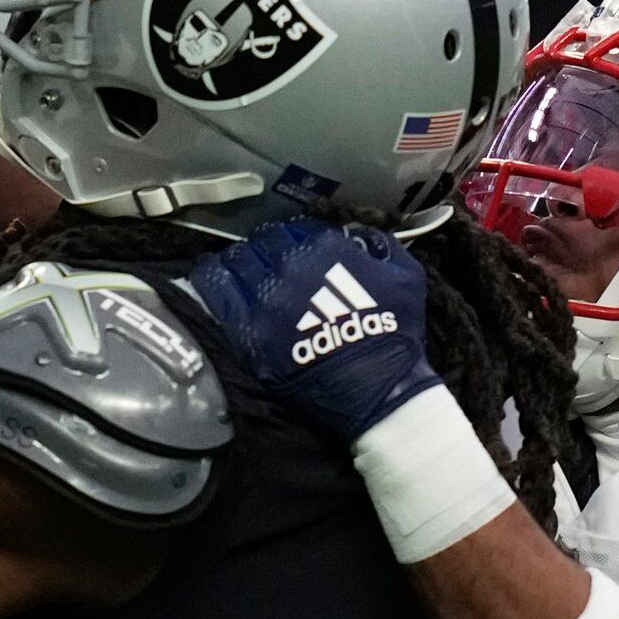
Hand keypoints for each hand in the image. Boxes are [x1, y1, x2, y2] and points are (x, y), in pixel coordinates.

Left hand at [175, 214, 437, 449]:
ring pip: (236, 261)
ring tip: (237, 269)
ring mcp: (265, 298)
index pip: (297, 229)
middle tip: (265, 261)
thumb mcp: (407, 276)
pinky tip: (211, 277)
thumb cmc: (396, 335)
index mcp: (326, 248)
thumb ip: (382, 245)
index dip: (294, 239)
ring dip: (237, 261)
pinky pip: (215, 291)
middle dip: (265, 248)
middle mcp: (290, 266)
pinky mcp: (247, 330)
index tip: (293, 250)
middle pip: (263, 243)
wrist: (378, 389)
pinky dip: (211, 278)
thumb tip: (358, 233)